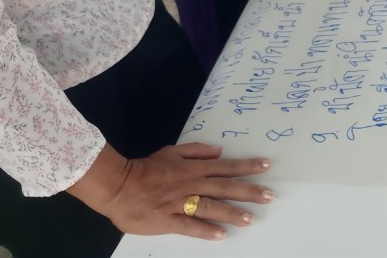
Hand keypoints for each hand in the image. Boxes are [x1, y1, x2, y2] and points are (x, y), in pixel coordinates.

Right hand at [70, 142, 271, 241]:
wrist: (117, 185)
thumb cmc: (145, 168)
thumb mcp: (172, 152)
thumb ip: (196, 151)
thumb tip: (219, 151)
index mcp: (192, 168)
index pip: (225, 166)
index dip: (247, 166)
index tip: (267, 167)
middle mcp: (190, 185)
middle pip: (224, 187)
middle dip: (248, 191)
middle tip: (269, 196)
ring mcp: (179, 203)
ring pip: (211, 207)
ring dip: (232, 212)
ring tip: (251, 218)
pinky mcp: (167, 220)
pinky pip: (189, 226)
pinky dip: (205, 230)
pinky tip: (221, 235)